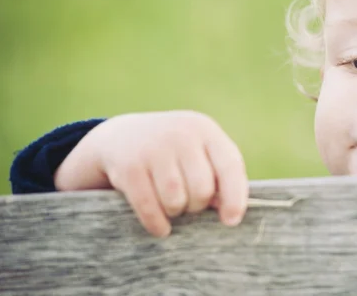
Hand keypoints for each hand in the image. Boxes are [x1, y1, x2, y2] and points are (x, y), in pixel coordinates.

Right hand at [54, 111, 247, 236]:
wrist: (121, 136)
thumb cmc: (173, 152)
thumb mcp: (198, 152)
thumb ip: (218, 176)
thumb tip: (229, 214)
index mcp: (205, 129)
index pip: (230, 165)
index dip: (235, 197)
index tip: (231, 221)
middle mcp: (181, 134)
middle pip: (202, 189)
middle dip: (198, 206)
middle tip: (189, 205)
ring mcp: (153, 148)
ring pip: (176, 200)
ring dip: (176, 212)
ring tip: (173, 208)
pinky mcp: (129, 166)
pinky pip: (149, 206)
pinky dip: (157, 223)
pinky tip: (160, 227)